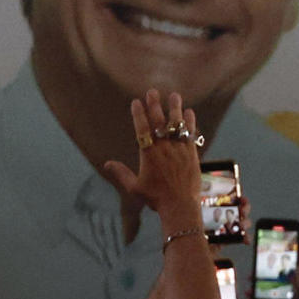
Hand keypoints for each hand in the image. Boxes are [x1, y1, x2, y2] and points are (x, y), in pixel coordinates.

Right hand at [101, 90, 204, 223]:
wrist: (180, 206)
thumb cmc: (156, 198)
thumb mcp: (134, 188)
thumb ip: (121, 173)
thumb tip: (107, 164)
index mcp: (149, 154)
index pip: (142, 128)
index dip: (138, 113)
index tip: (136, 102)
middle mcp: (164, 148)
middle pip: (158, 122)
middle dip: (154, 105)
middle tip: (152, 91)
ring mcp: (179, 150)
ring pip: (177, 124)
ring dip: (175, 108)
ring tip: (174, 95)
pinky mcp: (192, 154)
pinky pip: (190, 133)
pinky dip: (190, 122)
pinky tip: (189, 112)